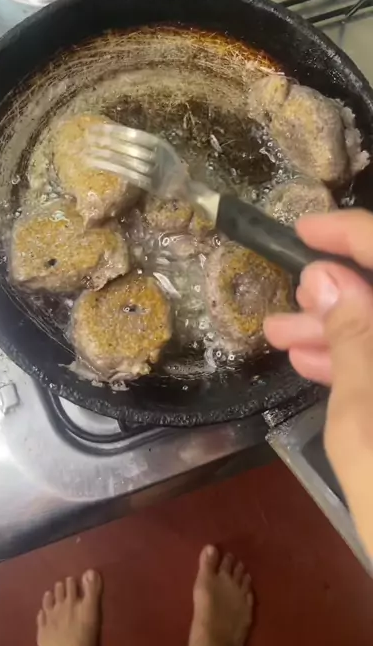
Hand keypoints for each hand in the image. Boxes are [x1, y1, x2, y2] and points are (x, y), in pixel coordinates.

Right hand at [264, 209, 372, 561]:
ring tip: (280, 338)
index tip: (302, 230)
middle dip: (336, 294)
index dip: (350, 232)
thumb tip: (328, 275)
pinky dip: (360, 364)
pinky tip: (314, 366)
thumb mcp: (365, 415)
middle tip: (286, 306)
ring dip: (339, 332)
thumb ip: (352, 337)